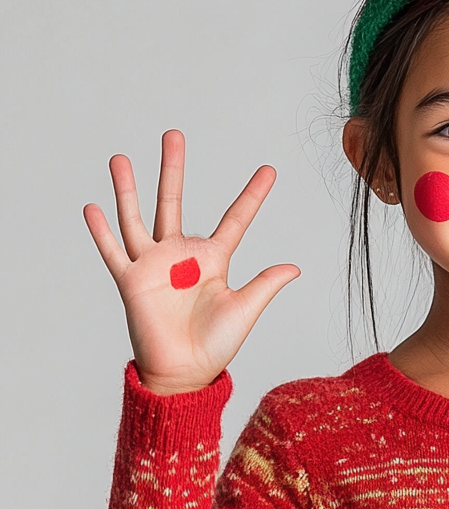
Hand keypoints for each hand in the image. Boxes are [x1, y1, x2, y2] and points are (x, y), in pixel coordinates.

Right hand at [84, 130, 299, 392]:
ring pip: (138, 218)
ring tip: (119, 157)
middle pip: (174, 202)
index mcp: (214, 259)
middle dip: (173, 168)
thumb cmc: (216, 345)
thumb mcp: (246, 309)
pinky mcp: (131, 282)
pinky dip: (103, 231)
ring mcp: (154, 266)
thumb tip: (295, 266)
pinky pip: (114, 252)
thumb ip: (266, 284)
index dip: (252, 195)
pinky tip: (93, 207)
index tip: (269, 170)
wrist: (184, 374)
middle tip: (173, 134)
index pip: (236, 219)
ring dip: (128, 189)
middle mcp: (181, 255)